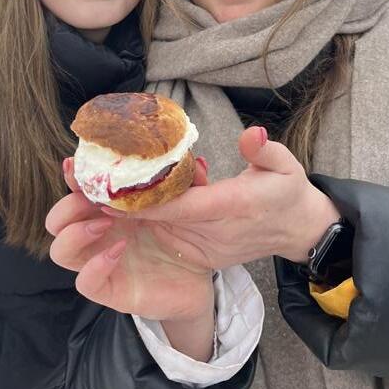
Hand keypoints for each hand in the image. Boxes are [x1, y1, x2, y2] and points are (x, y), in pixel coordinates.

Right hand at [46, 158, 213, 323]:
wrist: (209, 273)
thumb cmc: (196, 230)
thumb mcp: (191, 201)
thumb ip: (181, 185)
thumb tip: (187, 163)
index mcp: (113, 206)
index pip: (78, 191)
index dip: (73, 177)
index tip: (74, 165)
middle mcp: (102, 232)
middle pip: (57, 220)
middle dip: (67, 206)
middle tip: (94, 199)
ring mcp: (104, 261)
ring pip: (61, 250)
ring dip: (75, 234)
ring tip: (105, 223)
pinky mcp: (114, 289)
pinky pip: (85, 282)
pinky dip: (95, 266)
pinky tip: (119, 251)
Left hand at [99, 126, 340, 266]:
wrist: (299, 232)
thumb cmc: (289, 193)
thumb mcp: (286, 167)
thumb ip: (266, 152)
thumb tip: (252, 135)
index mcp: (235, 208)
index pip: (187, 207)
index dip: (150, 202)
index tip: (115, 192)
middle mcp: (215, 232)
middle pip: (163, 220)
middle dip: (126, 206)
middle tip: (89, 186)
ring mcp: (208, 246)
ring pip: (161, 229)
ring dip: (128, 213)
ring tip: (92, 190)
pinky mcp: (204, 252)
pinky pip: (170, 234)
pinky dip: (145, 219)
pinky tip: (117, 202)